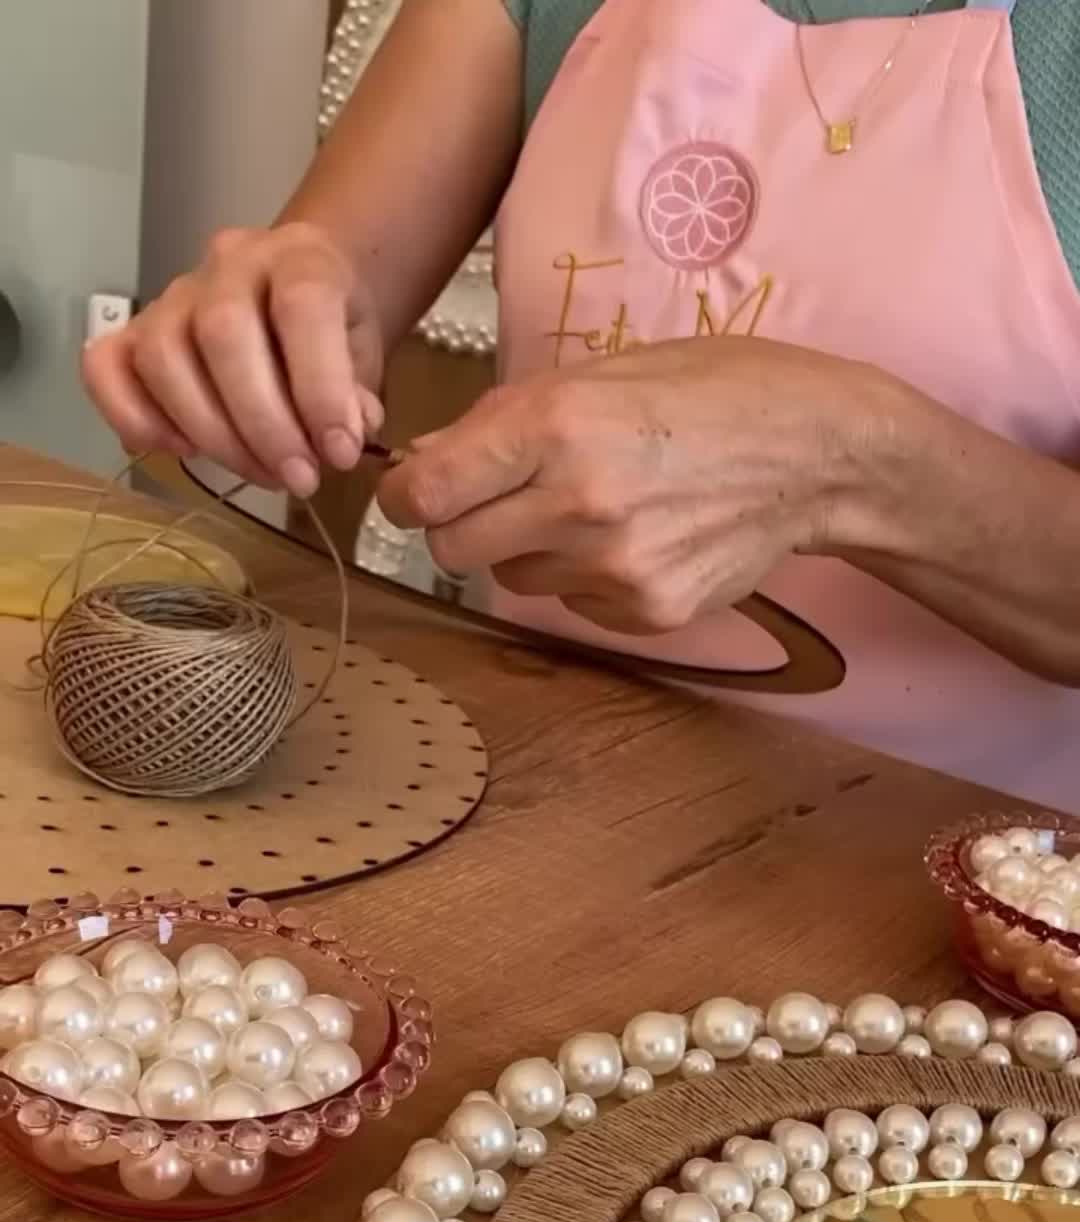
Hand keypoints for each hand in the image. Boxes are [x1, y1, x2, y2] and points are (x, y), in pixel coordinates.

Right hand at [81, 223, 384, 495]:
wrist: (299, 295)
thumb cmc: (333, 332)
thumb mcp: (365, 357)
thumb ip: (356, 395)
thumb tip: (339, 438)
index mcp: (299, 257)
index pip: (302, 304)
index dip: (321, 386)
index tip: (340, 453)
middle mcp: (229, 264)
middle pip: (223, 333)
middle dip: (264, 425)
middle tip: (299, 479)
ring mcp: (174, 296)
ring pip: (164, 356)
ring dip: (212, 435)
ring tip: (260, 475)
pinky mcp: (134, 331)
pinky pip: (105, 366)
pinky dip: (132, 416)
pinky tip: (180, 451)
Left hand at [378, 338, 870, 632]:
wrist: (819, 453)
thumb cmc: (713, 391)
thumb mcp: (602, 372)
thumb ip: (507, 420)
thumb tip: (423, 462)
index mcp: (555, 426)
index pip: (424, 495)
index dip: (407, 496)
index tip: (416, 491)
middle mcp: (578, 504)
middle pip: (453, 549)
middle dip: (460, 526)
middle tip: (501, 499)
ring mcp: (613, 568)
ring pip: (512, 579)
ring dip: (528, 549)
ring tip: (593, 507)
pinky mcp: (645, 612)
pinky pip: (573, 603)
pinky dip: (585, 577)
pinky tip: (638, 536)